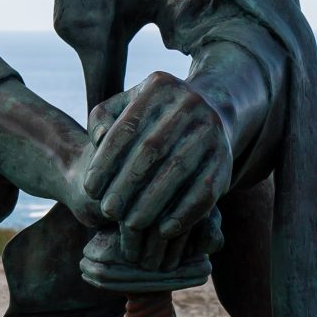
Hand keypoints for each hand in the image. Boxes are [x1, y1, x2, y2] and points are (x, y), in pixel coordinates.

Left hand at [80, 73, 232, 241]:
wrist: (214, 109)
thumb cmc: (155, 116)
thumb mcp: (128, 105)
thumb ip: (104, 119)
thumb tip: (97, 139)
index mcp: (159, 86)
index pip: (126, 128)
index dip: (105, 162)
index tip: (90, 189)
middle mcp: (189, 103)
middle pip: (151, 150)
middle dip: (126, 185)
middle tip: (109, 211)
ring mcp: (211, 130)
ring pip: (178, 170)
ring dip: (152, 202)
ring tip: (131, 225)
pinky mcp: (226, 157)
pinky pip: (206, 188)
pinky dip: (186, 212)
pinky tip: (165, 230)